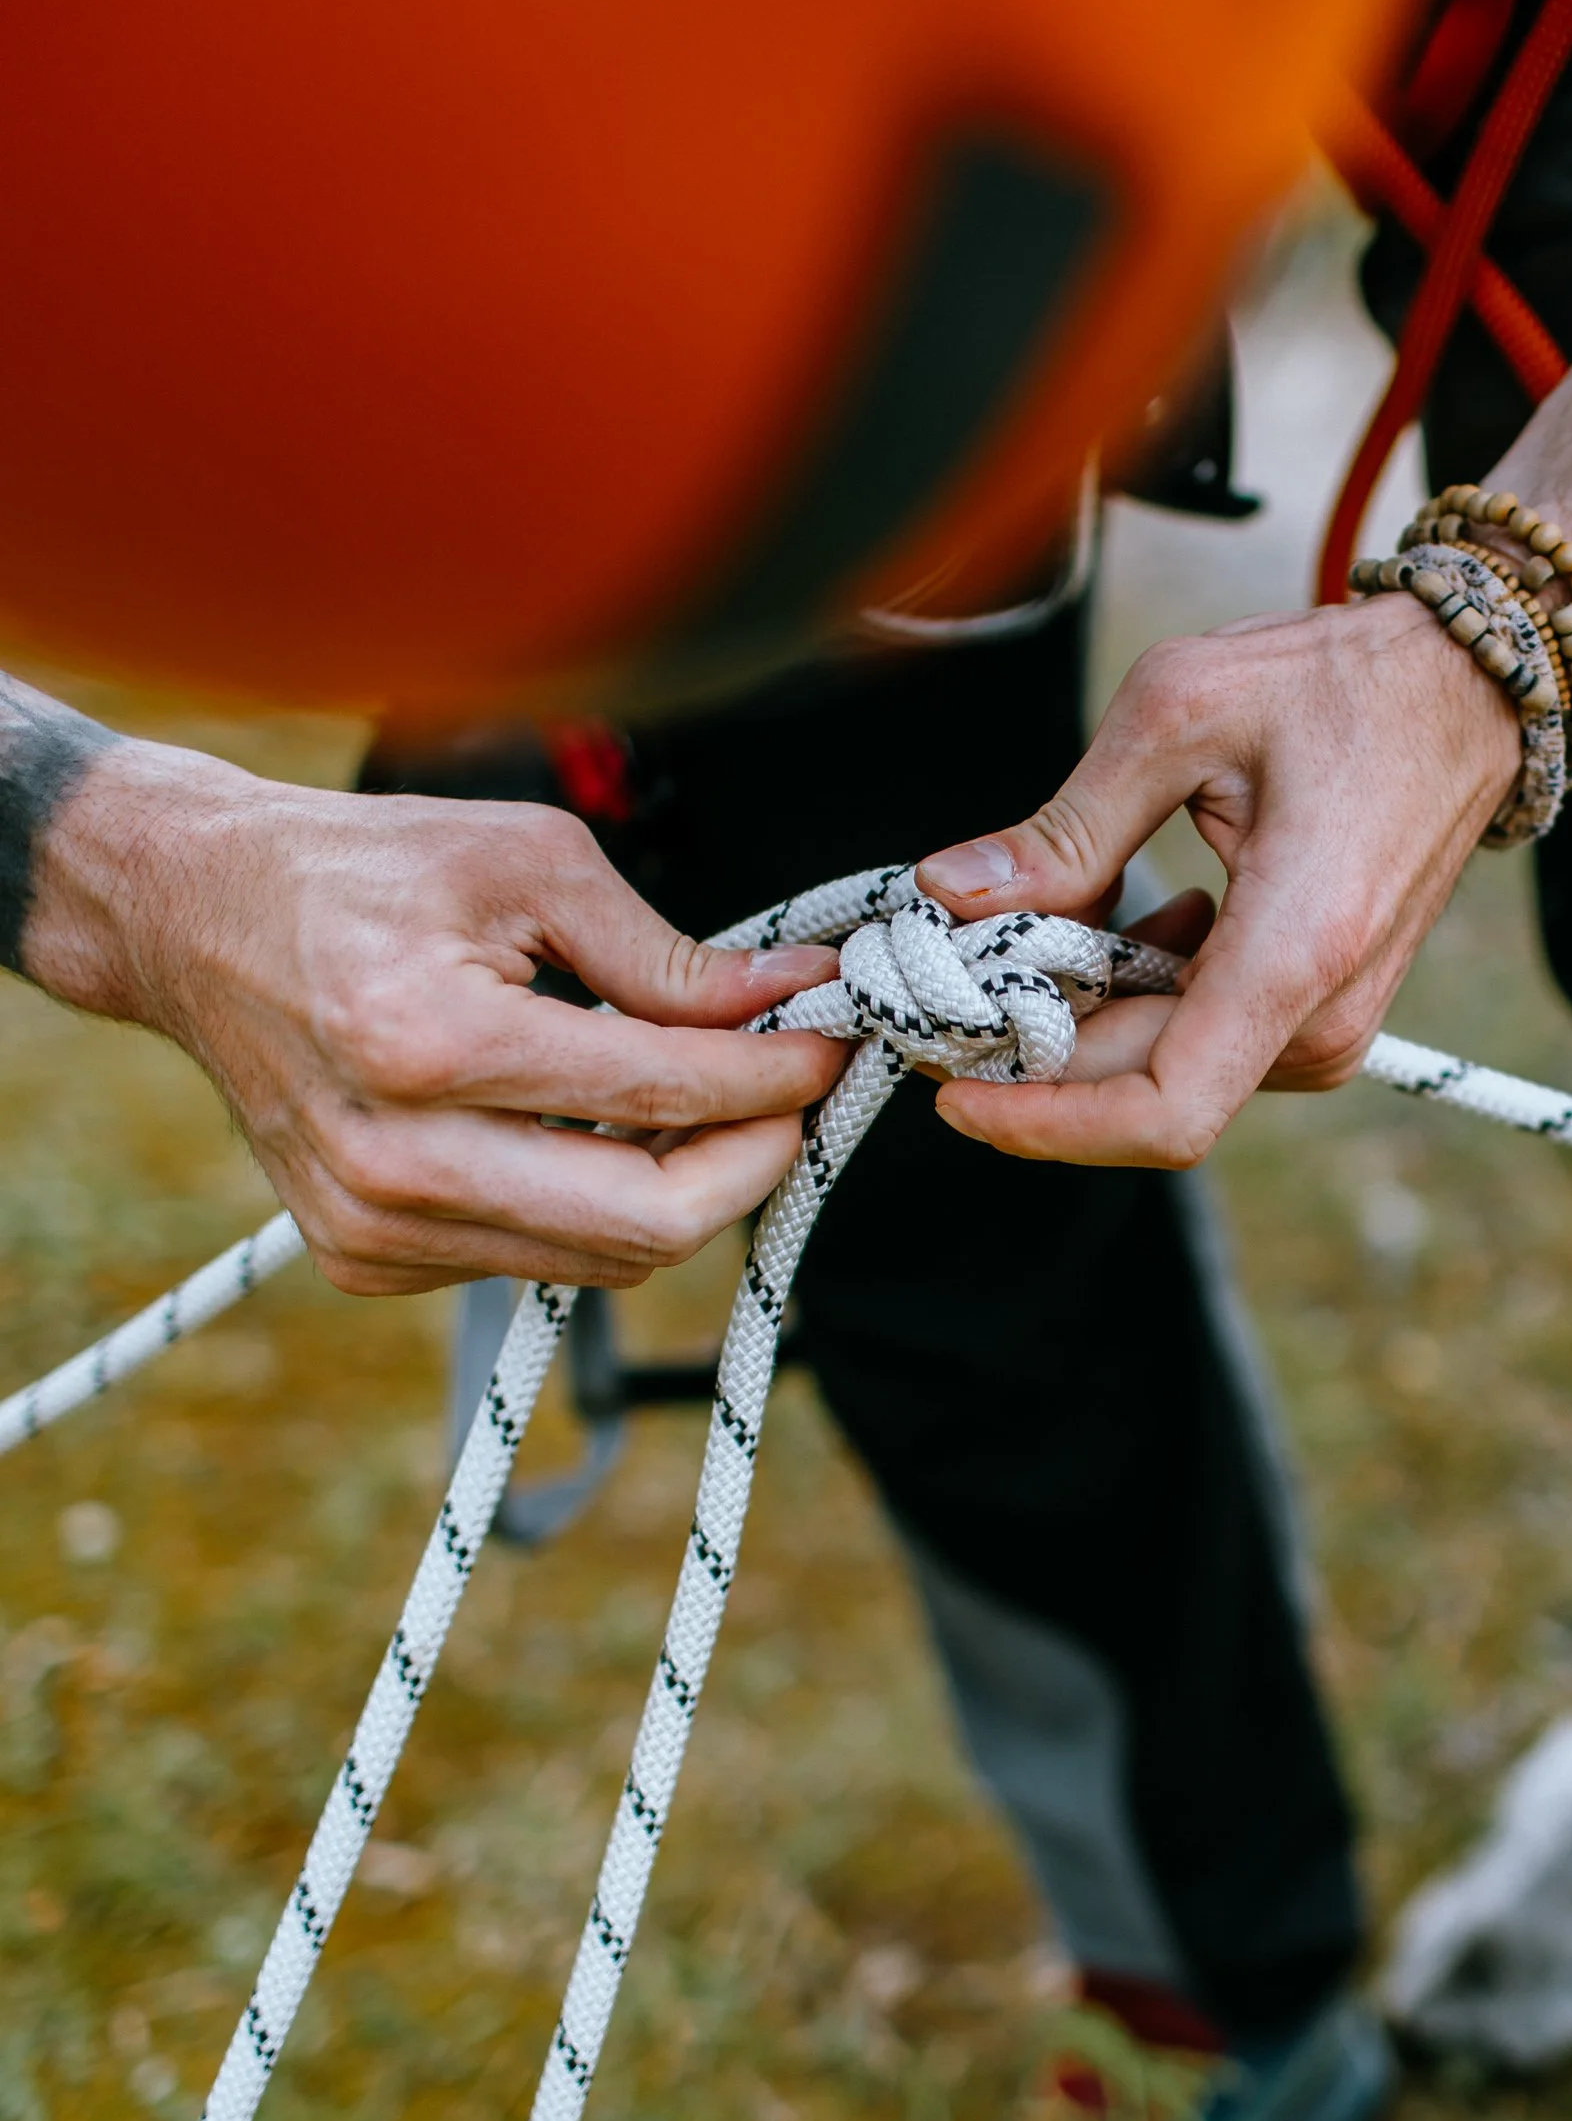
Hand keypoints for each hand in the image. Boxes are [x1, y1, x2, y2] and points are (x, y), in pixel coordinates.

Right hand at [24, 737, 845, 1292]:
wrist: (192, 920)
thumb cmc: (360, 872)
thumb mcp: (526, 861)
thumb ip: (662, 953)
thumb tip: (787, 997)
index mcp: (428, 1041)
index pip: (658, 1095)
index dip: (772, 1079)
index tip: (828, 1045)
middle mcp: (395, 1156)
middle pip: (645, 1224)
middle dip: (751, 1163)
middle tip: (794, 1100)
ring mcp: (371, 1224)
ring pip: (601, 1258)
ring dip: (684, 1189)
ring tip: (712, 1104)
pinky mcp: (363, 1258)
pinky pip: (535, 1259)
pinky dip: (597, 1206)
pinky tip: (603, 1132)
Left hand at [917, 592, 1517, 1165]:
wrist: (1468, 691)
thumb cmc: (1341, 683)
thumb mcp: (1180, 712)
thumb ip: (1064, 827)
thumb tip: (950, 895)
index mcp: (1294, 951)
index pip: (1162, 1112)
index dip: (1044, 1124)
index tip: (954, 1091)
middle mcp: (1321, 1018)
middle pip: (1137, 1089)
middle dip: (1030, 1053)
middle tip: (944, 973)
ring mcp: (1327, 1028)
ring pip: (1159, 1069)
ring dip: (1078, 1017)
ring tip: (1031, 922)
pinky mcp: (1318, 1017)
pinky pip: (1197, 1041)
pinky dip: (1129, 998)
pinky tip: (1122, 920)